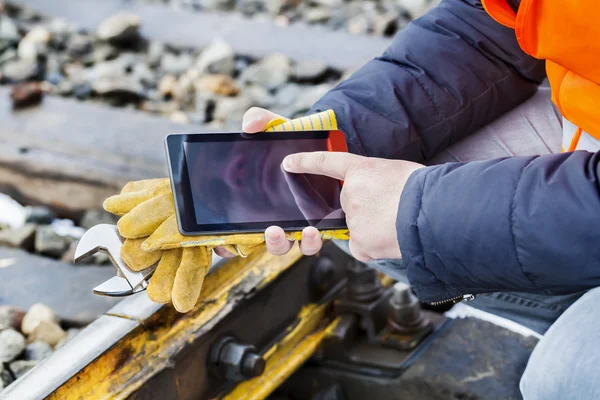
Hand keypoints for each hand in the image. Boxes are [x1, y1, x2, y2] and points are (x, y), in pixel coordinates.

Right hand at [233, 107, 324, 256]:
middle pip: (268, 242)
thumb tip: (249, 126)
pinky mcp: (323, 224)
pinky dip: (314, 240)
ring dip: (295, 242)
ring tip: (304, 230)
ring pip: (293, 245)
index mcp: (260, 202)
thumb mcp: (278, 129)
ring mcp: (301, 223)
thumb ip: (261, 121)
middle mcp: (280, 218)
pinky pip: (315, 242)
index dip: (228, 244)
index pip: (239, 232)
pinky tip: (317, 229)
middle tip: (272, 231)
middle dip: (269, 242)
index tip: (221, 244)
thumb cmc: (295, 141)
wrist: (329, 144)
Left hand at [282, 152, 423, 261]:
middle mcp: (351, 194)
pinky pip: (362, 245)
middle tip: (391, 208)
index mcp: (361, 170)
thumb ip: (378, 180)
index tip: (288, 163)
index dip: (305, 162)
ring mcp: (353, 219)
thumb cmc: (424, 189)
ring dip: (374, 226)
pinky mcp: (359, 242)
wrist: (434, 212)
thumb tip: (378, 193)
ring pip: (358, 225)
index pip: (327, 163)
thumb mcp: (398, 172)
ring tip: (398, 222)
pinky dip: (375, 245)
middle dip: (366, 207)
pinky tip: (391, 238)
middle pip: (349, 203)